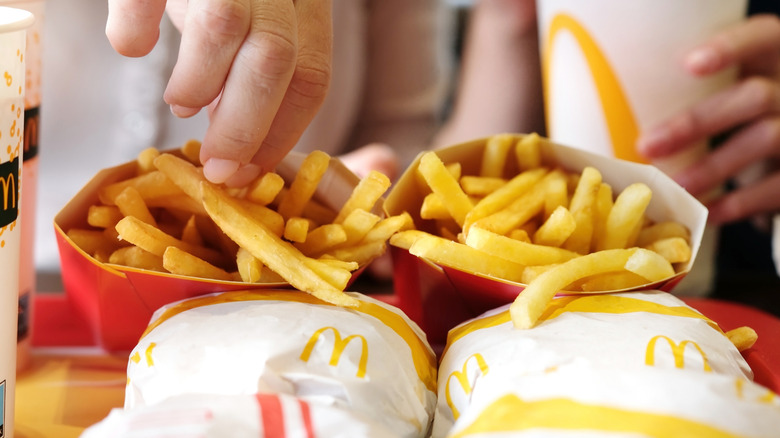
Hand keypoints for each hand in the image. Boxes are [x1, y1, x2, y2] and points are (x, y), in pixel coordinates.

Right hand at [106, 0, 332, 185]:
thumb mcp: (260, 24)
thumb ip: (258, 76)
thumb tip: (240, 145)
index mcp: (306, 0)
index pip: (310, 76)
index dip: (282, 132)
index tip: (249, 173)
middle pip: (276, 58)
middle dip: (245, 127)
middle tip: (216, 168)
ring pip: (225, 26)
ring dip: (198, 84)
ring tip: (180, 106)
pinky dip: (136, 24)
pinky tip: (130, 44)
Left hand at [637, 14, 779, 224]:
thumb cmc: (742, 115)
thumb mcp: (731, 89)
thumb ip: (695, 91)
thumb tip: (615, 114)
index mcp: (771, 58)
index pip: (761, 37)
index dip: (730, 47)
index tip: (689, 64)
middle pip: (754, 96)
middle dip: (696, 123)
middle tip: (647, 145)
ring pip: (765, 139)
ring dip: (713, 167)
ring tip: (674, 186)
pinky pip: (774, 186)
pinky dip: (737, 202)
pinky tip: (706, 211)